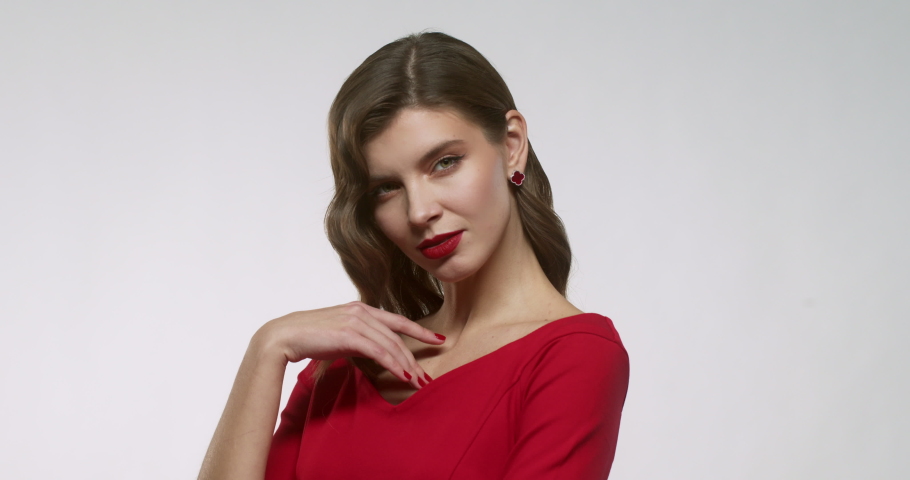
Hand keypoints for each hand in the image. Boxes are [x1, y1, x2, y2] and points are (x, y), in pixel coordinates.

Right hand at [257, 301, 443, 388]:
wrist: (284, 335)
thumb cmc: (310, 337)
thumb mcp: (341, 335)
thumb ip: (360, 339)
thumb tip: (374, 353)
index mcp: (362, 309)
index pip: (398, 320)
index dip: (420, 330)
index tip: (438, 339)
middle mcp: (362, 312)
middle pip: (397, 336)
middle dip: (415, 357)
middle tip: (427, 376)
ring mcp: (356, 321)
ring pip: (391, 345)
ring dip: (407, 365)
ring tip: (417, 382)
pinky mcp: (349, 334)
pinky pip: (379, 352)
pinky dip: (394, 365)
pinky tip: (403, 376)